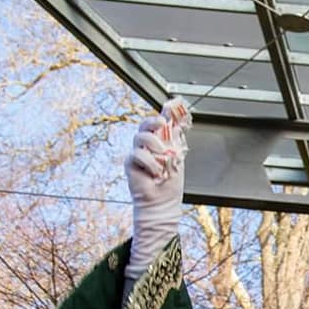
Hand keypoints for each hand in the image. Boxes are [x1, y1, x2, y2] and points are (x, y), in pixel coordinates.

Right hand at [124, 97, 191, 280]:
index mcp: (161, 143)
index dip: (165, 113)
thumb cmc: (170, 184)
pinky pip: (138, 153)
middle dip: (153, 120)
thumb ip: (176, 142)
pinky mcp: (130, 162)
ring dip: (155, 144)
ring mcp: (138, 152)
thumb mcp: (177, 159)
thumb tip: (178, 124)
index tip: (172, 105)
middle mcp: (148, 145)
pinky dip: (150, 162)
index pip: (161, 124)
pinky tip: (156, 172)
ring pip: (141, 136)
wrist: (161, 202)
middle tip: (162, 122)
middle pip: (146, 124)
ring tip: (163, 156)